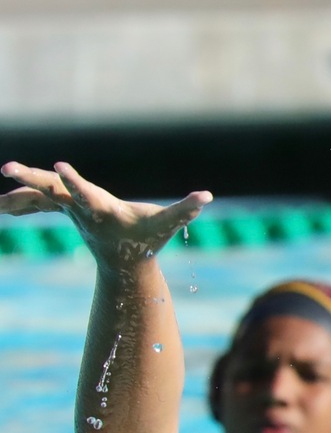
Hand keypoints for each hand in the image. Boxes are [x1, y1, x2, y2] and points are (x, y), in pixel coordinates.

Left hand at [0, 162, 211, 270]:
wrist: (124, 265)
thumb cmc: (148, 240)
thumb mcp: (168, 224)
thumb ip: (186, 210)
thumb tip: (208, 196)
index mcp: (104, 210)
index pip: (86, 194)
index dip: (73, 181)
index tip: (58, 167)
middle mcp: (83, 210)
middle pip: (52, 191)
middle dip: (30, 180)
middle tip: (6, 168)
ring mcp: (72, 211)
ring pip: (40, 195)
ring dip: (18, 189)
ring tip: (2, 172)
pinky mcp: (68, 209)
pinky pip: (40, 201)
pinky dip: (22, 199)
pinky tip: (3, 202)